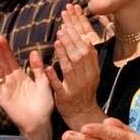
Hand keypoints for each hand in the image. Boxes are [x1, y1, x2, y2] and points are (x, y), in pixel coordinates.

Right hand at [0, 37, 53, 136]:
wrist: (40, 123)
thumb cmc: (44, 105)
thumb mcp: (44, 83)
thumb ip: (38, 68)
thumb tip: (33, 52)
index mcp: (21, 76)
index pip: (11, 59)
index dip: (6, 49)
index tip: (1, 37)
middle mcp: (11, 80)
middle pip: (2, 62)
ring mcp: (6, 88)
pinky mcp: (2, 97)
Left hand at [50, 5, 103, 128]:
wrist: (83, 114)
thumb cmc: (85, 91)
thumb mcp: (91, 74)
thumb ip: (89, 58)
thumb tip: (86, 39)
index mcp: (92, 71)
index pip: (86, 50)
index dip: (78, 37)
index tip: (70, 25)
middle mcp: (86, 78)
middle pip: (79, 56)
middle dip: (70, 41)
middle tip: (62, 29)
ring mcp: (75, 88)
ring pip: (70, 68)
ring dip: (63, 54)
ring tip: (57, 41)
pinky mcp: (65, 97)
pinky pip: (59, 86)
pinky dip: (53, 76)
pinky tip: (47, 67)